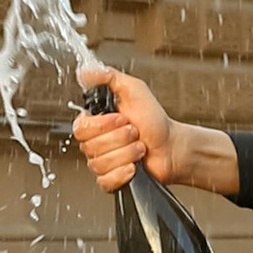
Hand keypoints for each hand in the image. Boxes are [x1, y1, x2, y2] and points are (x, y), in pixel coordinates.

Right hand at [75, 66, 171, 189]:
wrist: (172, 146)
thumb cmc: (154, 120)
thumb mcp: (134, 90)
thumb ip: (109, 77)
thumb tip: (85, 71)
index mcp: (95, 122)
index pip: (80, 128)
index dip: (103, 126)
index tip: (123, 119)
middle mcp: (95, 142)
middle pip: (90, 147)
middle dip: (120, 139)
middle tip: (135, 132)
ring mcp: (102, 162)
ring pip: (100, 164)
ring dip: (127, 154)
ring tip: (140, 147)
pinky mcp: (110, 180)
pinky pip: (106, 181)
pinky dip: (123, 173)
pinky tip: (134, 167)